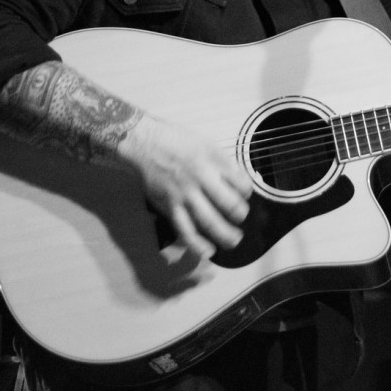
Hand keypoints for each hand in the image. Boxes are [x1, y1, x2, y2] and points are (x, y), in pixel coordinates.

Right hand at [116, 114, 253, 259]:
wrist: (144, 143)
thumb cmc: (175, 140)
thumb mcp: (205, 143)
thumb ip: (221, 163)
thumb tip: (237, 180)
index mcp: (213, 161)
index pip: (241, 183)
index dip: (246, 192)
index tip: (244, 195)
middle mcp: (201, 179)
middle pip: (230, 205)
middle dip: (240, 215)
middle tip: (240, 217)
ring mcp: (185, 195)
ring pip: (210, 222)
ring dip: (226, 235)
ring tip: (234, 240)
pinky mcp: (170, 206)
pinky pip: (185, 230)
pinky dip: (197, 244)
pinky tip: (208, 251)